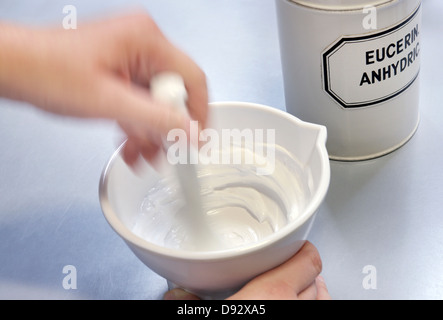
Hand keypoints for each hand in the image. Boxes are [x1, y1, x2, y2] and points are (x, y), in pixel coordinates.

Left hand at [0, 13, 207, 165]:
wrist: (12, 70)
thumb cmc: (47, 71)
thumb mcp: (110, 102)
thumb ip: (157, 119)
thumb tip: (191, 133)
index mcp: (146, 40)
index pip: (193, 78)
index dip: (198, 114)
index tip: (195, 140)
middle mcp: (143, 45)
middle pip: (174, 93)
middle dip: (166, 128)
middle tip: (161, 152)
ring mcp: (131, 57)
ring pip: (156, 102)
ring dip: (149, 131)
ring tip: (140, 155)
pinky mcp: (121, 70)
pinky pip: (140, 101)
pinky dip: (136, 124)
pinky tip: (130, 144)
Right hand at [163, 241, 330, 299]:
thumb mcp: (204, 314)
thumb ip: (190, 303)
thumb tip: (177, 297)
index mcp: (271, 297)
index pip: (308, 261)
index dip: (304, 251)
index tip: (298, 248)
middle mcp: (295, 312)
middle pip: (317, 282)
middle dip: (306, 276)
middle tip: (292, 273)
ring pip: (325, 303)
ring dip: (315, 296)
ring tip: (303, 293)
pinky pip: (321, 317)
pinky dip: (315, 311)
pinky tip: (299, 310)